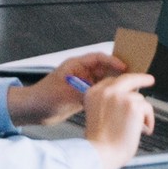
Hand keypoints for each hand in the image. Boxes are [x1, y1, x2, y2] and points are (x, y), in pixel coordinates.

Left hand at [6, 46, 131, 122]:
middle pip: (104, 68)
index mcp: (76, 65)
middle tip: (135, 76)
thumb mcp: (67, 94)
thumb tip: (105, 92)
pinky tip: (118, 100)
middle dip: (119, 72)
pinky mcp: (82, 96)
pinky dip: (109, 95)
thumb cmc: (43, 98)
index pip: (99, 58)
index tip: (125, 68)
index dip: (113, 61)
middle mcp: (80, 73)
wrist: (32, 111)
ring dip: (115, 85)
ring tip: (131, 89)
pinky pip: (100, 92)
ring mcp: (82, 84)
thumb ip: (87, 91)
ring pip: (104, 82)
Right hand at [76, 69, 154, 160]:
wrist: (101, 152)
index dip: (122, 85)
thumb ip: (108, 104)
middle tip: (149, 80)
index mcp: (94, 93)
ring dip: (142, 114)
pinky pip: (148, 109)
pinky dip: (149, 121)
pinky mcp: (133, 105)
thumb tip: (126, 100)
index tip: (130, 86)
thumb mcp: (96, 115)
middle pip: (128, 78)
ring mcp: (120, 97)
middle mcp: (106, 92)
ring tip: (137, 128)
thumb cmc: (99, 142)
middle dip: (141, 78)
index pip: (111, 81)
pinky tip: (142, 130)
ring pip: (140, 99)